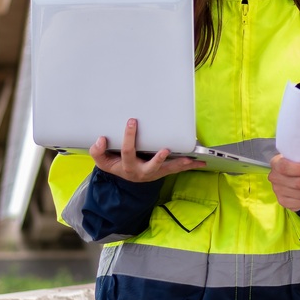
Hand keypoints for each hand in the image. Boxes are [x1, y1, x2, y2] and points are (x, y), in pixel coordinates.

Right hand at [90, 119, 205, 182]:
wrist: (126, 177)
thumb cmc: (116, 165)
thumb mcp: (103, 161)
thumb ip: (98, 151)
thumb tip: (101, 139)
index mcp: (127, 167)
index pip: (127, 152)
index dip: (129, 137)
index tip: (132, 121)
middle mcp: (142, 172)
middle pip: (151, 167)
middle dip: (158, 159)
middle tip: (165, 149)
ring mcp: (155, 173)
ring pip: (168, 170)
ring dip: (180, 164)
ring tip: (192, 159)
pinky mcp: (164, 172)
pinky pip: (177, 169)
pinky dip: (189, 165)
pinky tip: (200, 161)